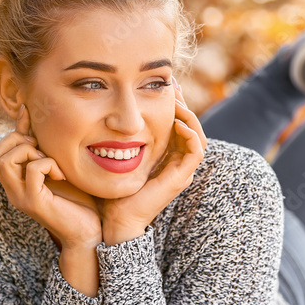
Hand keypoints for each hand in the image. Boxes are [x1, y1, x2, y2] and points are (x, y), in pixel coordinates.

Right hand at [0, 104, 102, 249]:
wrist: (88, 232)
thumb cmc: (76, 201)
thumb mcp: (57, 169)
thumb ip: (44, 150)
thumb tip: (33, 119)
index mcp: (16, 183)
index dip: (15, 131)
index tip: (30, 117)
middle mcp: (13, 191)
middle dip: (18, 141)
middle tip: (42, 150)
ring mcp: (21, 198)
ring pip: (4, 161)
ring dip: (29, 152)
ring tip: (49, 161)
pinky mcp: (35, 203)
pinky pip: (32, 171)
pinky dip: (48, 164)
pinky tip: (61, 174)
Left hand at [100, 78, 207, 241]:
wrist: (116, 219)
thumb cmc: (112, 190)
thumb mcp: (115, 155)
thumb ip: (117, 138)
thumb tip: (106, 115)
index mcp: (165, 157)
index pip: (178, 124)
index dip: (174, 103)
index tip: (164, 85)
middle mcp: (177, 163)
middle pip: (190, 126)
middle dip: (183, 103)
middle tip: (173, 84)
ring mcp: (181, 171)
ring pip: (198, 135)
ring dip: (189, 116)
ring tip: (177, 100)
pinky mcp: (181, 178)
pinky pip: (196, 151)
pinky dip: (190, 134)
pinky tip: (177, 122)